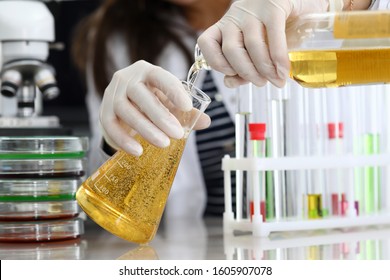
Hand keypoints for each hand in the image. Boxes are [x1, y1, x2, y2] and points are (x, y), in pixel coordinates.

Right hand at [100, 60, 210, 155]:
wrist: (126, 108)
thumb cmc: (152, 102)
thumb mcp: (170, 104)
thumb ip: (187, 112)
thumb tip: (206, 121)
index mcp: (147, 71)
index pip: (160, 76)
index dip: (173, 91)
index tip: (187, 107)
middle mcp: (127, 78)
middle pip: (140, 94)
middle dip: (160, 116)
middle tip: (177, 134)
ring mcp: (112, 94)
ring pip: (125, 110)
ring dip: (145, 129)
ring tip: (163, 144)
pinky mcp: (103, 112)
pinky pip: (110, 125)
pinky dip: (124, 140)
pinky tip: (138, 152)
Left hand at [197, 0, 328, 87]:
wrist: (304, 6)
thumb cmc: (279, 30)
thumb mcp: (257, 51)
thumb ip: (242, 68)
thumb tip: (229, 82)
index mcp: (225, 25)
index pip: (207, 43)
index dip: (217, 63)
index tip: (233, 75)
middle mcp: (235, 16)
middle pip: (231, 50)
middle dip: (247, 73)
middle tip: (261, 82)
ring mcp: (254, 10)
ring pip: (252, 45)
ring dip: (265, 68)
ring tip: (276, 79)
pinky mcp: (275, 5)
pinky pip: (274, 36)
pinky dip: (278, 57)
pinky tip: (283, 70)